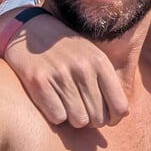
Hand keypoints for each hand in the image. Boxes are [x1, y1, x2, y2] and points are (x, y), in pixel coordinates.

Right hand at [4, 13, 129, 127]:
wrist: (29, 30)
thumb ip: (105, 80)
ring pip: (79, 120)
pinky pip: (57, 117)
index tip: (106, 118)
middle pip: (98, 118)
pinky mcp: (39, 81)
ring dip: (72, 119)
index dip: (114, 119)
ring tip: (66, 104)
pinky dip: (55, 115)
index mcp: (99, 61)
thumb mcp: (90, 55)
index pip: (120, 106)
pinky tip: (51, 101)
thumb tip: (121, 114)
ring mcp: (61, 74)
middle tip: (81, 110)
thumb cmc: (65, 48)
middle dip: (91, 120)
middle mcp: (83, 68)